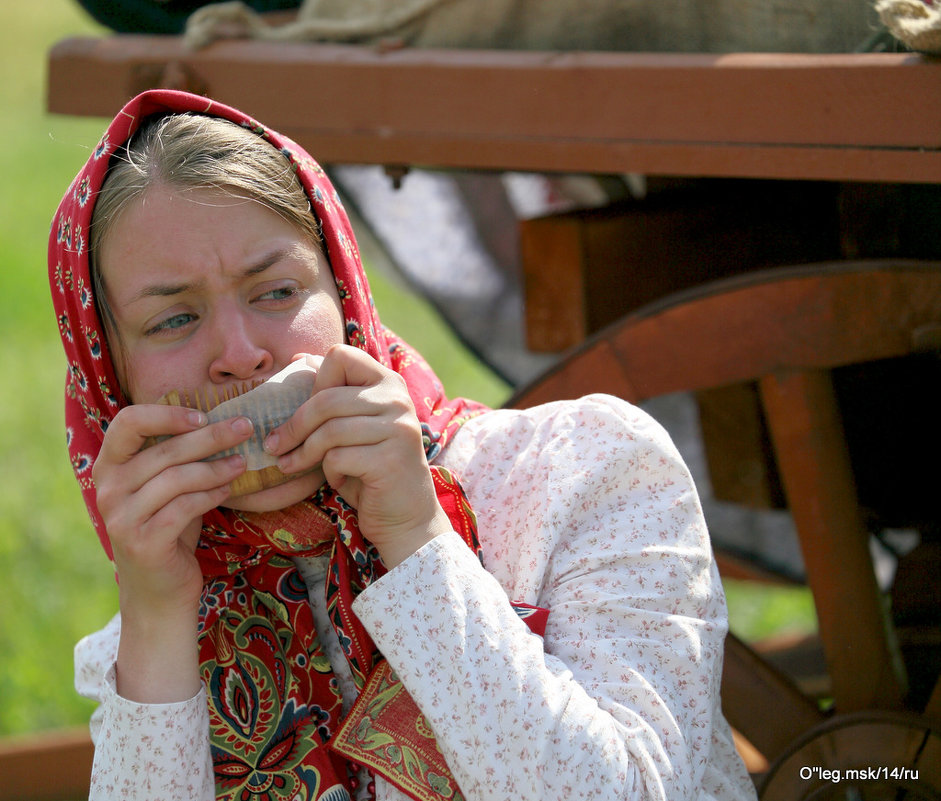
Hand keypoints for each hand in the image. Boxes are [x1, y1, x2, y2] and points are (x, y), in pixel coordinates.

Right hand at [92, 404, 252, 700]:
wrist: (159, 593)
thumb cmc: (169, 530)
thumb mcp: (168, 488)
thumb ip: (177, 457)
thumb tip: (223, 418)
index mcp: (109, 468)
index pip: (127, 423)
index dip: (165, 414)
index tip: (203, 415)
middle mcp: (108, 490)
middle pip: (163, 450)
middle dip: (210, 436)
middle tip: (246, 427)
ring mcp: (121, 518)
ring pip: (176, 478)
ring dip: (216, 467)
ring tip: (243, 462)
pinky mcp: (142, 542)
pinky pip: (184, 507)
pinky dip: (211, 494)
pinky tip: (230, 489)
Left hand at [265, 345, 451, 567]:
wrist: (406, 515)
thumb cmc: (371, 467)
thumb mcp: (352, 425)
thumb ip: (333, 394)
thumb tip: (297, 358)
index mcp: (388, 383)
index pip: (341, 355)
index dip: (316, 381)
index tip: (306, 409)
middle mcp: (398, 399)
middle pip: (327, 398)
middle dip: (295, 425)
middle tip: (274, 445)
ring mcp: (398, 429)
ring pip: (329, 431)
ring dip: (303, 453)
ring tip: (290, 466)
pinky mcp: (391, 459)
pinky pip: (338, 458)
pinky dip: (330, 472)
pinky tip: (338, 479)